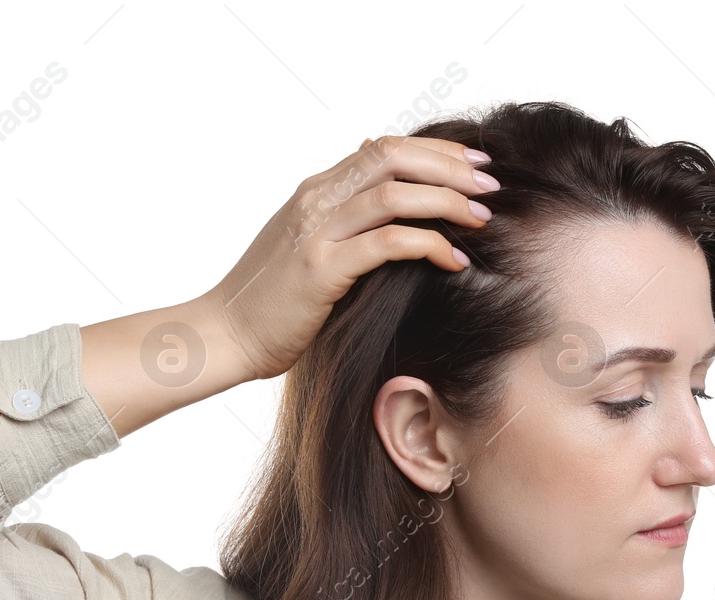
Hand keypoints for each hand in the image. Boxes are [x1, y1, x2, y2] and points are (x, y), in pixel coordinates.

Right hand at [195, 135, 498, 381]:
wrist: (224, 336)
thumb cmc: (271, 305)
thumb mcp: (308, 250)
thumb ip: (343, 223)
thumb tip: (387, 205)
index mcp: (315, 191)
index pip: (384, 148)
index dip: (436, 150)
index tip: (476, 163)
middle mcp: (315, 201)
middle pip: (394, 157)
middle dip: (450, 166)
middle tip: (490, 184)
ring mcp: (316, 232)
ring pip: (395, 194)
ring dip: (447, 201)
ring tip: (482, 218)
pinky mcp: (321, 268)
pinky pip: (388, 243)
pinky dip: (429, 245)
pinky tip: (455, 260)